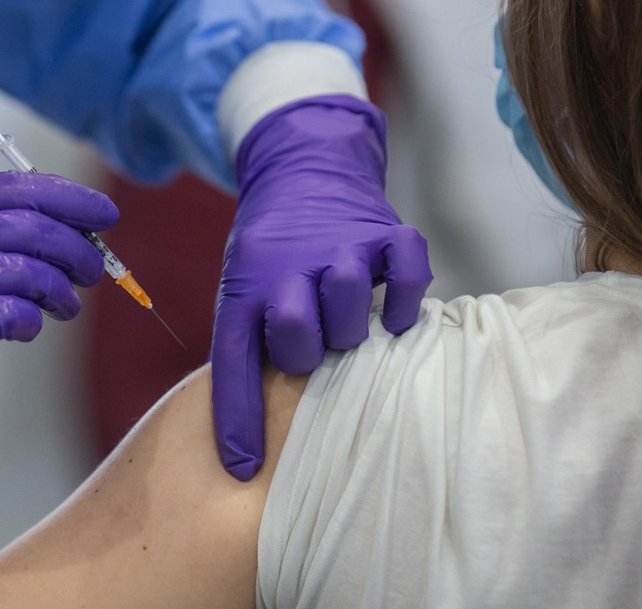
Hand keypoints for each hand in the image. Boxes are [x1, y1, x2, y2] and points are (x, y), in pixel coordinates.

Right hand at [0, 171, 116, 504]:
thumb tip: (54, 230)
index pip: (11, 188)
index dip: (65, 198)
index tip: (100, 212)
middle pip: (32, 226)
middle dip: (76, 247)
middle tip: (93, 266)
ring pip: (35, 272)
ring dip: (61, 292)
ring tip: (63, 305)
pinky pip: (22, 315)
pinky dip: (32, 324)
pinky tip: (23, 330)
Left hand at [211, 95, 431, 480]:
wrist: (302, 171)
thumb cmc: (270, 252)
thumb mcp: (242, 291)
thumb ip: (249, 346)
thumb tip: (248, 434)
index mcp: (246, 287)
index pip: (234, 359)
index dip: (237, 419)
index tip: (242, 469)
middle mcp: (290, 266)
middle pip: (296, 331)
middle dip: (305, 355)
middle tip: (314, 350)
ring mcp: (340, 246)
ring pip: (347, 300)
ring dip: (350, 325)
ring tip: (347, 324)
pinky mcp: (385, 232)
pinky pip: (406, 271)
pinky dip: (404, 299)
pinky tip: (393, 314)